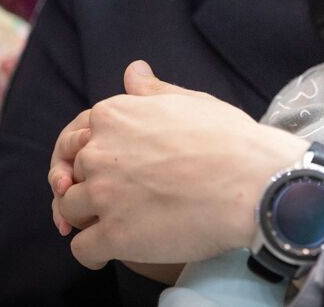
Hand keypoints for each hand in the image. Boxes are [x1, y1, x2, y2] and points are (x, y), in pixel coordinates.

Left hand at [54, 60, 308, 268]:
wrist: (253, 182)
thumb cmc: (229, 139)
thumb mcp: (190, 101)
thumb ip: (152, 91)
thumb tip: (133, 71)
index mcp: (114, 116)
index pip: (78, 137)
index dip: (93, 155)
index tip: (110, 168)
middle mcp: (100, 152)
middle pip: (73, 173)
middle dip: (90, 185)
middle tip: (118, 198)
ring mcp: (104, 195)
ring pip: (70, 210)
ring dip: (90, 218)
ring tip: (120, 223)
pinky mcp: (114, 235)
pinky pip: (82, 249)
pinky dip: (93, 252)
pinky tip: (112, 251)